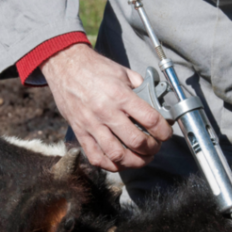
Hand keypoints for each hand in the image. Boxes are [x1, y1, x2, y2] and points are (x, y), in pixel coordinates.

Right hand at [40, 43, 171, 171]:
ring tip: (142, 158)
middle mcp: (106, 112)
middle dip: (151, 149)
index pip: (150, 120)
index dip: (163, 131)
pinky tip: (120, 162)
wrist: (64, 66)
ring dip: (134, 161)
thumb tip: (156, 102)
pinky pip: (96, 157)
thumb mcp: (122, 72)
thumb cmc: (94, 68)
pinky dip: (111, 165)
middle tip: (155, 147)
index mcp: (120, 95)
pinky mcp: (80, 132)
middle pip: (136, 142)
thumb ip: (140, 87)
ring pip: (117, 155)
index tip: (166, 133)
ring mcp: (91, 125)